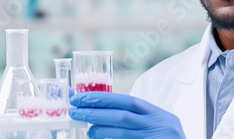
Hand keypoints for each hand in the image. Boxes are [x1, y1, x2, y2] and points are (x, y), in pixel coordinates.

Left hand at [69, 92, 185, 138]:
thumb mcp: (158, 124)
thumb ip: (138, 117)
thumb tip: (101, 109)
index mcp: (158, 115)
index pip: (129, 102)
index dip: (104, 98)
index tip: (81, 97)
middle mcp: (158, 127)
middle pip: (123, 117)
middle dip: (95, 113)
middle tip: (75, 111)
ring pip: (122, 136)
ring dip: (100, 132)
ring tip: (88, 130)